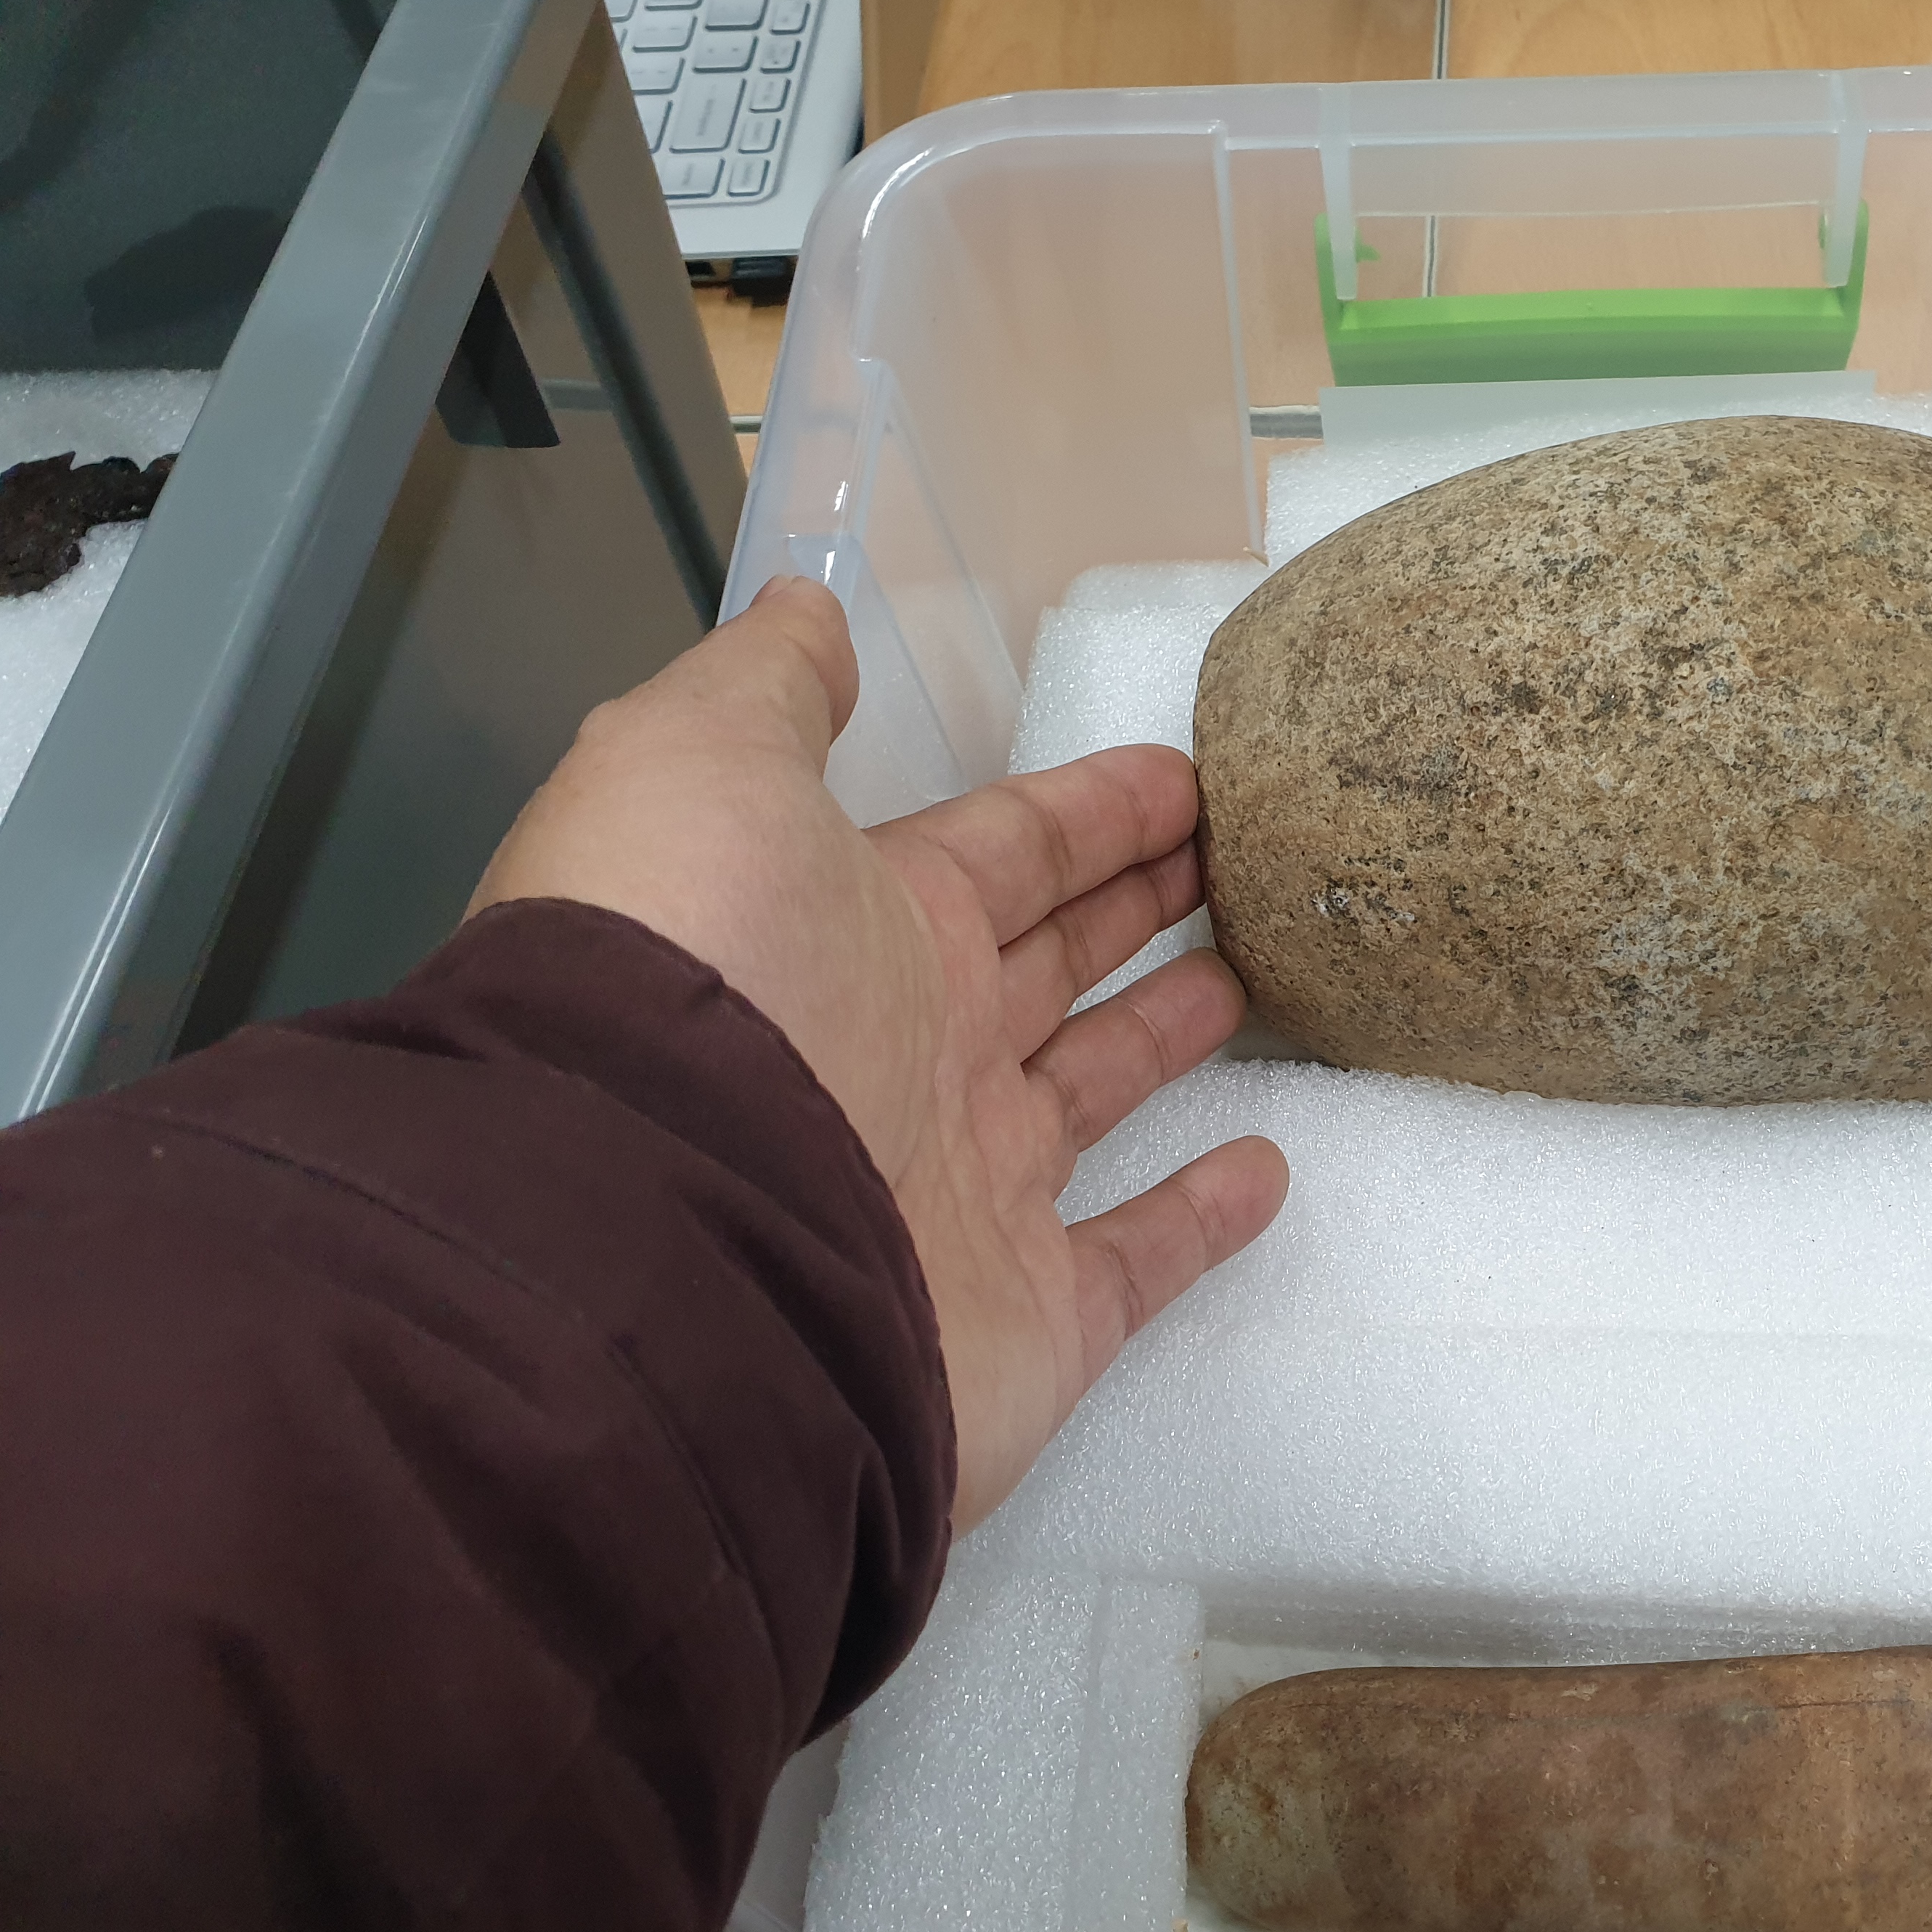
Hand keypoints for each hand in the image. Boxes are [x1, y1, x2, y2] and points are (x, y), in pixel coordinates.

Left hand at [470, 577, 1286, 1525]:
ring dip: (1168, 1032)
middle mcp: (909, 1052)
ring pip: (1094, 1089)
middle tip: (1241, 856)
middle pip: (1049, 956)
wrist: (665, 1249)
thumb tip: (811, 616)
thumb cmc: (699, 982)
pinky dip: (1200, 1218)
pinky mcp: (1029, 1314)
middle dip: (1136, 899)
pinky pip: (1136, 1260)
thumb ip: (767, 690)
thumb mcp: (699, 769)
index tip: (1185, 774)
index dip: (1090, 810)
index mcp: (853, 927)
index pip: (1000, 850)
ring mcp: (968, 1188)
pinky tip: (1266, 1168)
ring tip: (1258, 978)